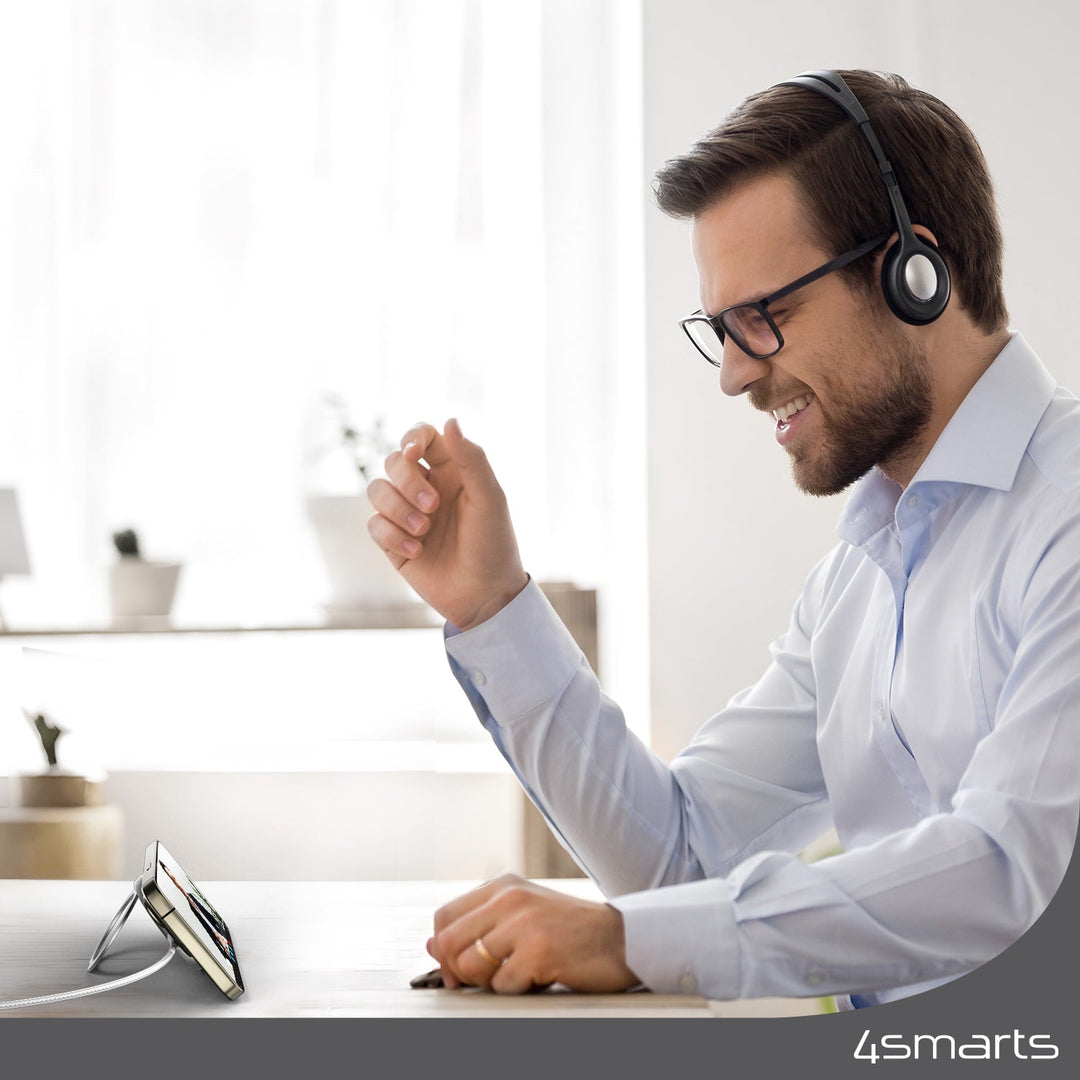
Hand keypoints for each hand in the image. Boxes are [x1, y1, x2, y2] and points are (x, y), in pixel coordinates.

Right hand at [366, 419, 528, 629]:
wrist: (485, 596)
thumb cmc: (494, 544)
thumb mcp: (490, 498)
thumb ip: (471, 458)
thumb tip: (449, 420)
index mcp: (452, 471)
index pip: (422, 437)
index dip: (411, 438)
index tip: (414, 452)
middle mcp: (427, 488)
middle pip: (394, 461)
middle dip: (407, 482)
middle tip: (432, 507)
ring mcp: (407, 514)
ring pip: (377, 490)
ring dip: (397, 509)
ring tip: (424, 532)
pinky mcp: (393, 542)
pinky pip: (374, 524)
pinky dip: (392, 536)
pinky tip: (417, 552)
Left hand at [426, 874, 638, 993]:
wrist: (621, 938)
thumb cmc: (571, 931)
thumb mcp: (523, 914)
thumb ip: (480, 925)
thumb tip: (432, 945)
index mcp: (503, 886)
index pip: (444, 916)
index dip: (441, 949)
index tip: (455, 971)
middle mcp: (509, 897)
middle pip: (448, 943)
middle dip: (457, 972)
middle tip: (482, 983)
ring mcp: (523, 922)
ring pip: (470, 965)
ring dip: (489, 982)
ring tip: (517, 974)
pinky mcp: (538, 949)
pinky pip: (501, 985)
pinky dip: (518, 990)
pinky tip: (540, 976)